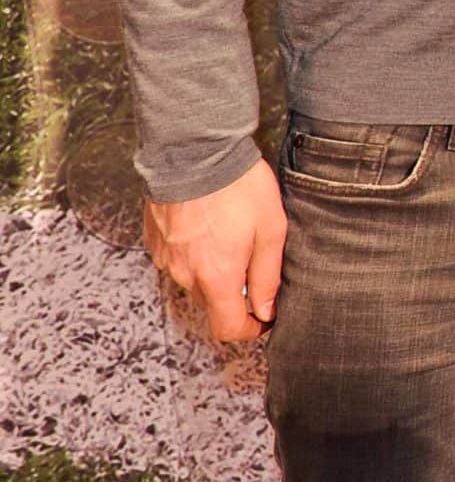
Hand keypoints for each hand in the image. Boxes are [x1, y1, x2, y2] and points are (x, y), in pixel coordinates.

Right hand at [144, 160, 287, 341]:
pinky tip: (209, 226)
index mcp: (217, 277)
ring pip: (194, 280)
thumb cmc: (238, 186)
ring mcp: (166, 258)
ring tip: (231, 234)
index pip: (227, 328)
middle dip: (235, 292)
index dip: (248, 329)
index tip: (263, 318)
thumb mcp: (271, 229)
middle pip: (212, 302)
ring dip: (213, 269)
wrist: (194, 151)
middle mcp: (185, 274)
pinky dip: (195, 252)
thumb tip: (265, 311)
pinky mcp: (155, 241)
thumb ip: (268, 276)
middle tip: (253, 260)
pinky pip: (178, 260)